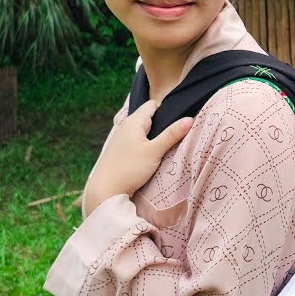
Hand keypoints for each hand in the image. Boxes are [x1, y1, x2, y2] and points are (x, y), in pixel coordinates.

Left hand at [83, 100, 191, 214]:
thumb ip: (172, 134)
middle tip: (173, 137)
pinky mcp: (119, 150)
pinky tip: (148, 156)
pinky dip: (144, 144)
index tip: (176, 123)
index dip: (166, 111)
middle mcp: (125, 126)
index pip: (153, 105)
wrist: (105, 190)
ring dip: (153, 136)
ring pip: (142, 130)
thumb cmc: (130, 169)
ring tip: (162, 148)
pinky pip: (136, 140)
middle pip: (148, 117)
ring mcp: (120, 138)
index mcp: (134, 121)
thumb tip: (190, 119)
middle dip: (161, 124)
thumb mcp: (154, 151)